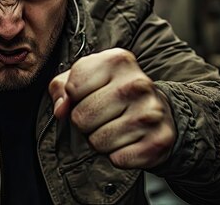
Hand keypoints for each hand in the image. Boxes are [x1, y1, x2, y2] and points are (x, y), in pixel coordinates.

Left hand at [49, 48, 175, 168]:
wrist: (158, 111)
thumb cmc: (114, 92)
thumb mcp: (85, 78)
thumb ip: (61, 87)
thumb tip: (61, 109)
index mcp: (118, 60)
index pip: (72, 87)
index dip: (74, 97)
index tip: (89, 94)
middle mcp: (138, 83)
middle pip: (81, 117)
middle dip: (84, 122)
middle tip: (102, 115)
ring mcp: (151, 112)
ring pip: (97, 141)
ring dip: (100, 140)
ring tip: (115, 126)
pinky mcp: (159, 140)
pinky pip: (118, 158)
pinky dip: (117, 155)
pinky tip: (129, 140)